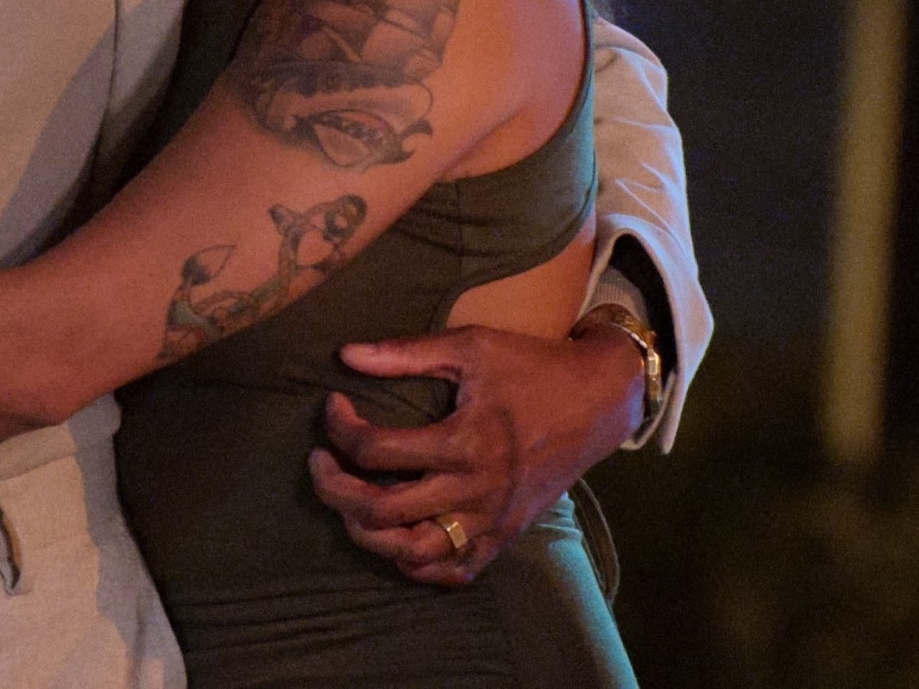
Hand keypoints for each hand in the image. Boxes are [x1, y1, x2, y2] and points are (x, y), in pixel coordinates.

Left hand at [305, 323, 643, 585]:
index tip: (334, 406)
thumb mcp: (471, 346)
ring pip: (413, 552)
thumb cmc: (531, 367)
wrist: (598, 401)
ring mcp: (491, 520)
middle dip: (334, 490)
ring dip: (367, 534)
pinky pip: (455, 572)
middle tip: (319, 463)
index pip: (375, 449)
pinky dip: (418, 565)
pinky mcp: (505, 535)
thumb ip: (407, 352)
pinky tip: (397, 538)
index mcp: (464, 441)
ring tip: (349, 504)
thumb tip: (346, 354)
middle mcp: (475, 490)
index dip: (340, 428)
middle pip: (382, 512)